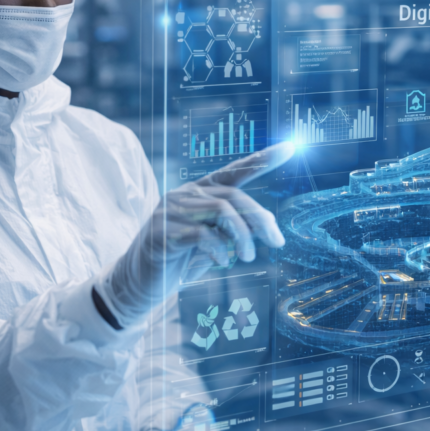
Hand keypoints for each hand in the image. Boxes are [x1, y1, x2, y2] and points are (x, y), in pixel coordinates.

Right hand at [100, 142, 294, 327]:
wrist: (138, 283)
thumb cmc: (178, 261)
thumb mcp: (212, 242)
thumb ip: (233, 229)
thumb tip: (267, 226)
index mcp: (199, 193)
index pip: (234, 172)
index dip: (263, 159)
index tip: (291, 147)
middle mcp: (185, 195)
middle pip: (234, 197)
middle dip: (261, 219)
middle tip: (277, 242)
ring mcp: (170, 211)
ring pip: (221, 211)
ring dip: (243, 236)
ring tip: (248, 258)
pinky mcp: (161, 232)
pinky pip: (201, 233)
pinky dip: (219, 248)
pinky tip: (222, 262)